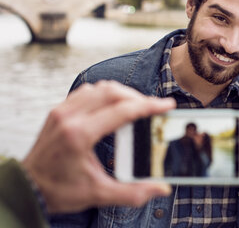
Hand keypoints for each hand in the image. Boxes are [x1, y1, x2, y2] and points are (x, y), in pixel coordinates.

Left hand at [22, 81, 175, 213]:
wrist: (27, 188)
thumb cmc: (59, 191)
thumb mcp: (98, 194)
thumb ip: (132, 192)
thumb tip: (161, 189)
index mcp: (80, 135)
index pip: (122, 110)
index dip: (148, 105)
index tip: (166, 105)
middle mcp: (69, 117)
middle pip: (112, 92)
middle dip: (138, 97)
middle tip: (154, 108)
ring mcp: (62, 111)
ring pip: (100, 88)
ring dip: (122, 93)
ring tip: (136, 106)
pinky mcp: (58, 110)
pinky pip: (87, 91)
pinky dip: (105, 93)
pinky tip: (114, 106)